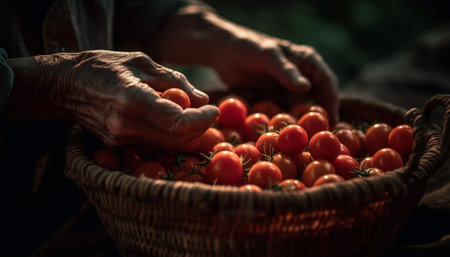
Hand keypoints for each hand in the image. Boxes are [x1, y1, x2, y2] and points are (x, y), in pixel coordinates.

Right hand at [5, 50, 218, 147]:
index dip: (202, 119)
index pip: (178, 122)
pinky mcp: (118, 145)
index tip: (214, 109)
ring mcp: (120, 139)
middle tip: (208, 112)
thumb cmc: (103, 66)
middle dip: (200, 128)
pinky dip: (169, 134)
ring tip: (192, 112)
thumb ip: (175, 80)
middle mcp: (126, 126)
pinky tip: (171, 119)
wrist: (63, 86)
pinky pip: (153, 144)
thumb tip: (203, 99)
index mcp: (132, 100)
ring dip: (186, 132)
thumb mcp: (142, 62)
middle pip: (177, 139)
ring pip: (167, 145)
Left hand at [149, 11, 338, 123]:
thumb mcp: (267, 57)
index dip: (332, 101)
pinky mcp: (275, 98)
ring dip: (303, 122)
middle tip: (321, 136)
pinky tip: (284, 134)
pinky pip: (284, 112)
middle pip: (317, 98)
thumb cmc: (247, 48)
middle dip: (320, 116)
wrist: (224, 53)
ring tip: (304, 140)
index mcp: (307, 61)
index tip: (332, 120)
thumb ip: (286, 71)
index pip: (327, 82)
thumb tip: (307, 88)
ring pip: (301, 108)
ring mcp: (288, 89)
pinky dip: (286, 122)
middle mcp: (302, 76)